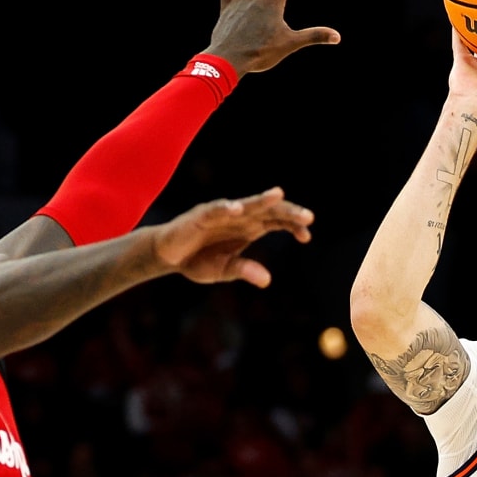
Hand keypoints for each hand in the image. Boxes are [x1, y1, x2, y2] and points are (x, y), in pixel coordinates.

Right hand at [151, 188, 313, 287]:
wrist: (167, 256)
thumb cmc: (198, 260)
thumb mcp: (223, 270)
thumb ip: (244, 270)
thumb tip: (267, 280)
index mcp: (249, 228)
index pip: (277, 222)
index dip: (292, 226)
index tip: (307, 237)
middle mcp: (239, 217)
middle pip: (268, 210)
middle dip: (288, 212)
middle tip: (308, 217)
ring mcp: (221, 213)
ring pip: (246, 204)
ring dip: (262, 200)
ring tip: (278, 195)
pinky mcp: (201, 215)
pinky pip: (215, 210)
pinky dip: (226, 208)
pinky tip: (238, 209)